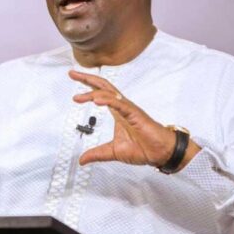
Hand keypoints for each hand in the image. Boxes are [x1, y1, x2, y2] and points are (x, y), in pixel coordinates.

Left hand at [69, 70, 199, 168]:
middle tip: (72, 73)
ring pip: (109, 94)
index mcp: (117, 111)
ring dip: (93, 93)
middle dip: (87, 79)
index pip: (99, 93)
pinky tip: (97, 100)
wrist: (161, 153)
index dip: (86, 85)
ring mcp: (128, 109)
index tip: (73, 78)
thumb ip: (97, 154)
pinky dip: (108, 100)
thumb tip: (81, 160)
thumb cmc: (143, 148)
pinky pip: (120, 104)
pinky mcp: (135, 114)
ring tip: (79, 97)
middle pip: (103, 86)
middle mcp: (122, 106)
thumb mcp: (113, 151)